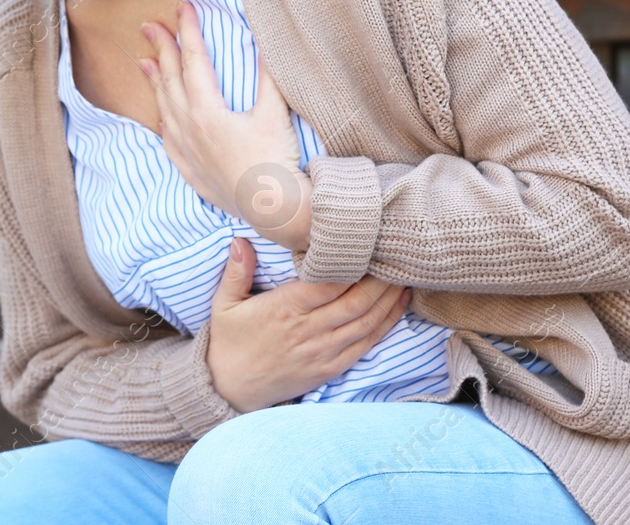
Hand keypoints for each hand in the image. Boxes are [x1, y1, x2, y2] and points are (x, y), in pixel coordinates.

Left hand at [139, 0, 310, 246]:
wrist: (273, 209)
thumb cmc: (276, 159)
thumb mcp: (274, 112)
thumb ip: (268, 76)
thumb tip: (265, 43)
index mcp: (207, 110)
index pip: (194, 61)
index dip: (190, 31)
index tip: (184, 7)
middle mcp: (190, 129)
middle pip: (171, 81)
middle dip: (161, 50)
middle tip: (149, 26)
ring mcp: (189, 152)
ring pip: (165, 110)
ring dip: (154, 83)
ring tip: (143, 62)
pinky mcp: (194, 173)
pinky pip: (170, 143)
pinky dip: (164, 124)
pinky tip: (161, 118)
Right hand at [205, 237, 411, 412]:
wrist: (230, 389)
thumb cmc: (229, 341)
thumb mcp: (224, 304)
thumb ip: (236, 271)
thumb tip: (239, 240)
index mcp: (284, 308)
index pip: (328, 283)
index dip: (352, 264)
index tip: (367, 244)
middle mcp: (308, 330)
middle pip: (355, 301)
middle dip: (380, 278)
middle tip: (396, 254)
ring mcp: (322, 351)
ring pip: (366, 321)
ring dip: (389, 298)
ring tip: (405, 274)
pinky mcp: (330, 368)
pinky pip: (366, 344)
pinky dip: (386, 324)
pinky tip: (399, 305)